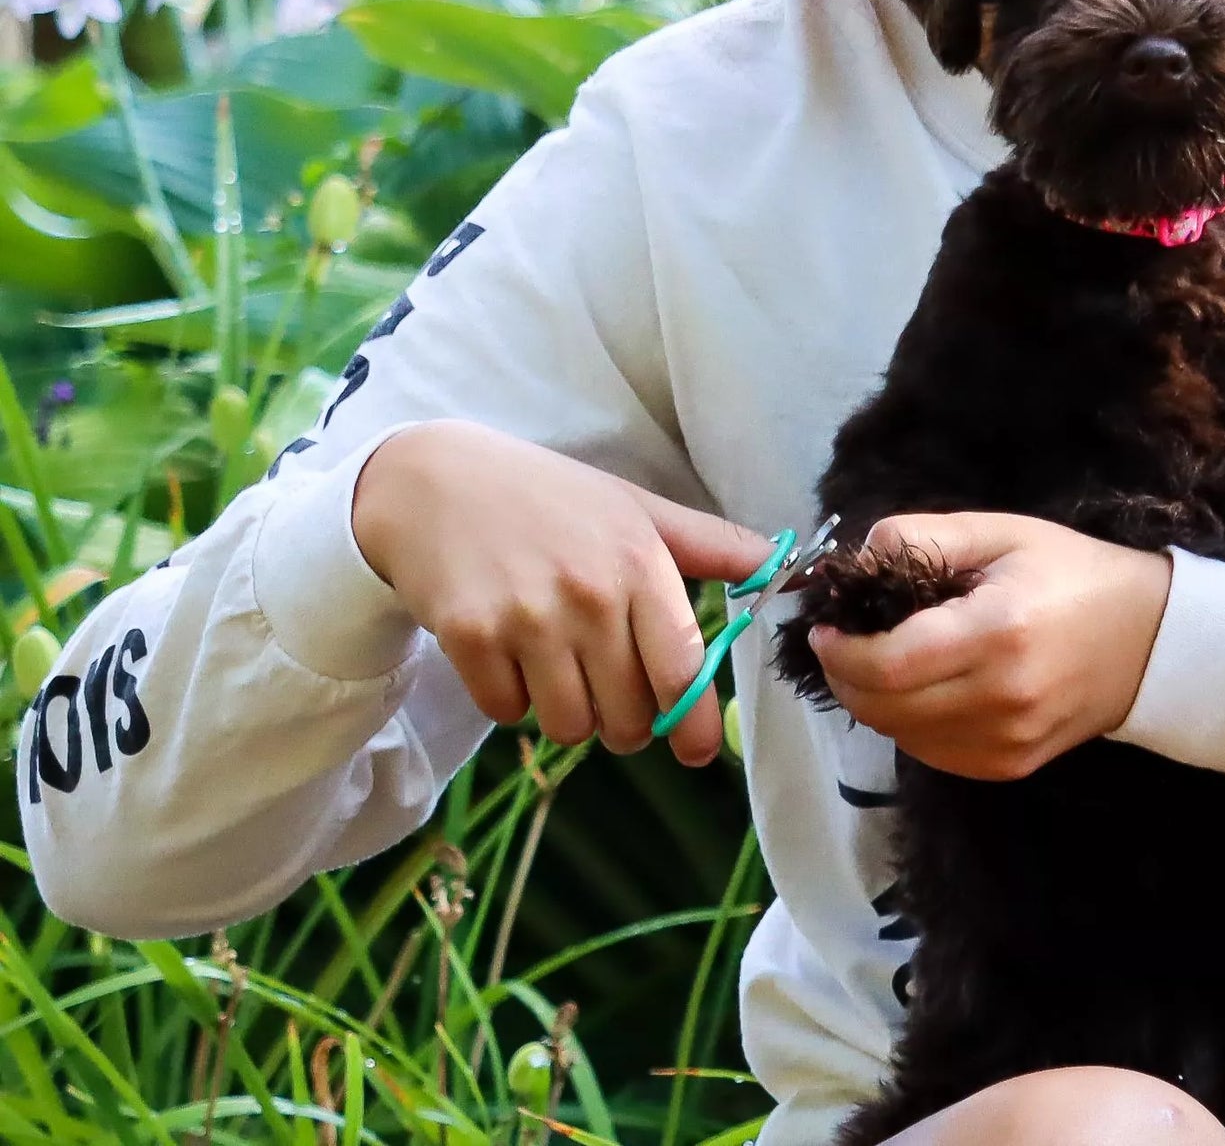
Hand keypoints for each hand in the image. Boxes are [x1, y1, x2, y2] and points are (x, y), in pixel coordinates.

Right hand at [351, 420, 770, 766]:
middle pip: (627, 714)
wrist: (436, 480)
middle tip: (607, 683)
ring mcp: (525, 619)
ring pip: (569, 726)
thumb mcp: (636, 508)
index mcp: (638, 563)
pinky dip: (511, 698)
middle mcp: (588, 595)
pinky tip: (507, 650)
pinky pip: (508, 714)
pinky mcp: (469, 639)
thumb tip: (782, 565)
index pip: (681, 669)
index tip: (695, 750)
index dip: (692, 723)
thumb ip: (711, 546)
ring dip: (568, 710)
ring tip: (555, 661)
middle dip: (625, 717)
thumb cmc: (551, 497)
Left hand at [808, 512, 1172, 778]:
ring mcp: (1009, 741)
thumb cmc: (1071, 573)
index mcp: (997, 632)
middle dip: (844, 676)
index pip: (891, 663)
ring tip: (879, 660)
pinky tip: (919, 689)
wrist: (1150, 639)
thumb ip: (924, 538)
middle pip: (886, 708)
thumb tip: (857, 559)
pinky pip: (933, 754)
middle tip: (839, 642)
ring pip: (902, 736)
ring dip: (873, 701)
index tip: (824, 627)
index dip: (841, 651)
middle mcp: (1001, 697)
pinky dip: (909, 724)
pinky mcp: (1012, 766)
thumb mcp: (1001, 533)